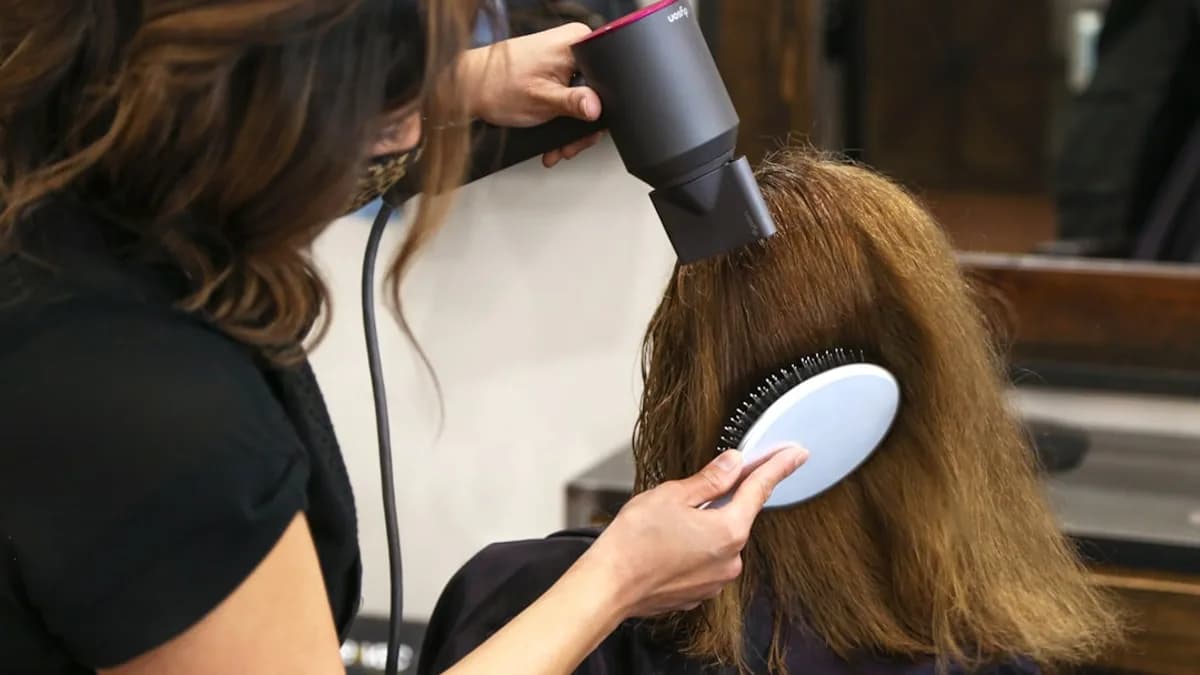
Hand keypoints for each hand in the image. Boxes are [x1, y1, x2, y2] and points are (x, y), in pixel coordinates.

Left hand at [459, 23, 604, 167]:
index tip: (590, 128)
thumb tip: (597, 108)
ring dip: (572, 129)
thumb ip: (573, 104)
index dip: (604, 106)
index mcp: (576, 42)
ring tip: (559, 148)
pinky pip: (570, 98)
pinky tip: (554, 140)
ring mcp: (564, 60)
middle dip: (584, 126)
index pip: (608, 76)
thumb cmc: (496, 84)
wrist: (469, 88)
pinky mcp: (555, 72)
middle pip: (598, 93)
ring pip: (585, 101)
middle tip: (570, 145)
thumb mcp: (542, 99)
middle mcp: (573, 47)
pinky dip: (564, 121)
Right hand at [577, 446, 808, 617]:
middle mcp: (730, 559)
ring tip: (666, 523)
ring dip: (704, 525)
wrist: (608, 587)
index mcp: (729, 530)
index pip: (760, 489)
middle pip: (737, 515)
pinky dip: (693, 547)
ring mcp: (716, 580)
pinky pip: (705, 560)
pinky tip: (667, 543)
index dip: (778, 467)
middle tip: (692, 489)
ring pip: (719, 539)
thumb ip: (710, 479)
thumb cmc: (634, 541)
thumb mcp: (673, 495)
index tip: (795, 454)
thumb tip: (735, 463)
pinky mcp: (699, 592)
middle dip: (722, 499)